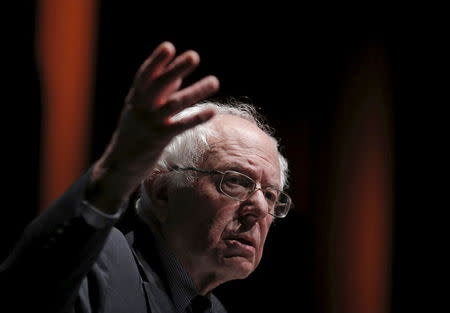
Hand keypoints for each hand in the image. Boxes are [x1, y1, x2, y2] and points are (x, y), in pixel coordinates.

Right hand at [87, 42, 219, 212]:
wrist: (118, 166)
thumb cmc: (133, 135)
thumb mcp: (139, 111)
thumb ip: (159, 93)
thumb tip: (177, 75)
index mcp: (135, 99)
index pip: (144, 75)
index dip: (156, 61)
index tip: (169, 46)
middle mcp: (140, 108)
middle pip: (158, 84)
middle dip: (176, 69)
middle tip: (194, 56)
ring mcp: (149, 124)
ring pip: (174, 104)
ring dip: (195, 91)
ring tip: (215, 81)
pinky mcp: (159, 140)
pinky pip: (181, 127)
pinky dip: (196, 118)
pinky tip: (212, 111)